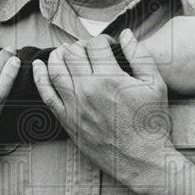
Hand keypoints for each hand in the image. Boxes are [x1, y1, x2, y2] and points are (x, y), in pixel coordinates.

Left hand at [32, 31, 172, 188]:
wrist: (142, 160)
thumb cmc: (151, 124)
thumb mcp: (155, 85)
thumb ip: (140, 56)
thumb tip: (125, 34)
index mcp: (110, 77)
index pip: (96, 45)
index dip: (102, 40)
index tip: (108, 46)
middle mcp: (88, 88)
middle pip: (74, 54)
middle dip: (80, 46)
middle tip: (87, 50)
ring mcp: (74, 105)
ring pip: (56, 69)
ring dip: (59, 55)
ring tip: (64, 52)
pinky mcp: (67, 120)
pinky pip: (46, 95)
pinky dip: (40, 77)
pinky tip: (38, 66)